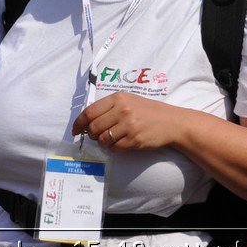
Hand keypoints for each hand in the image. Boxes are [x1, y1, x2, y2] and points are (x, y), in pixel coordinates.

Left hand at [72, 92, 193, 151]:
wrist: (171, 122)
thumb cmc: (149, 111)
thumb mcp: (129, 101)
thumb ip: (110, 107)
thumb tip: (87, 121)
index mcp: (119, 98)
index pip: (90, 111)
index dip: (79, 123)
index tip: (75, 130)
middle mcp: (122, 110)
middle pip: (93, 127)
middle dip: (91, 134)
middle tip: (97, 136)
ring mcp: (128, 125)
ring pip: (102, 139)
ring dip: (103, 142)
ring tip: (112, 139)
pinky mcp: (134, 139)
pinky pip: (114, 148)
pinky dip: (114, 148)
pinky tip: (122, 143)